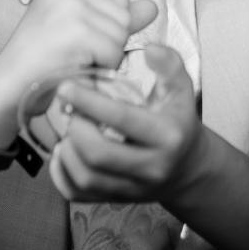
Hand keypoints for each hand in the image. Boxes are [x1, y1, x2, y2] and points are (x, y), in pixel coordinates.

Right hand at [0, 0, 157, 99]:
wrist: (9, 84)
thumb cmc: (44, 57)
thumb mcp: (81, 26)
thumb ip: (117, 13)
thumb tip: (152, 5)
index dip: (115, 6)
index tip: (89, 24)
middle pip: (124, 8)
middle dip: (112, 36)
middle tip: (79, 48)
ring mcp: (70, 4)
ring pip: (122, 31)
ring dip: (108, 54)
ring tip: (77, 58)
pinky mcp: (76, 30)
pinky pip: (114, 51)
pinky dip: (102, 67)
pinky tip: (78, 66)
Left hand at [48, 44, 203, 202]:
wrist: (187, 169)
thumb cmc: (177, 122)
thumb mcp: (180, 90)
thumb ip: (169, 65)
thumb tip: (151, 49)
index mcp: (167, 136)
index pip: (123, 119)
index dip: (90, 101)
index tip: (66, 86)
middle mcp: (152, 168)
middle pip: (99, 154)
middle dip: (75, 127)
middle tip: (66, 109)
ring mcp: (132, 189)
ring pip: (86, 178)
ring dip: (66, 151)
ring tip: (66, 128)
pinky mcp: (115, 201)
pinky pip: (78, 194)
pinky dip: (61, 173)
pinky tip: (63, 151)